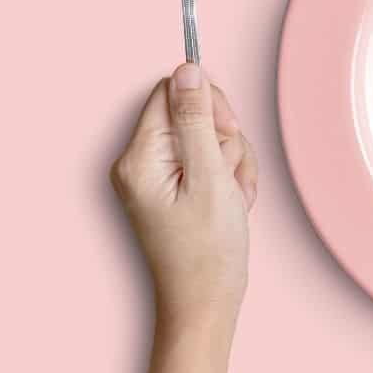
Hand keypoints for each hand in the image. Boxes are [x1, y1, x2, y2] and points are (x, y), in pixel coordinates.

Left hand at [111, 64, 257, 330]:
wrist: (206, 303)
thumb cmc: (207, 250)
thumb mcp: (210, 177)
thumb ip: (198, 120)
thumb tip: (187, 69)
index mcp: (139, 157)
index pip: (173, 92)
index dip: (209, 105)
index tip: (227, 133)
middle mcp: (140, 162)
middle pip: (194, 113)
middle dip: (225, 139)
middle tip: (230, 174)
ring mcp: (157, 176)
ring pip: (209, 138)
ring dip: (233, 164)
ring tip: (233, 199)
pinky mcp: (174, 188)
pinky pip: (210, 161)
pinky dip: (229, 179)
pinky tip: (231, 204)